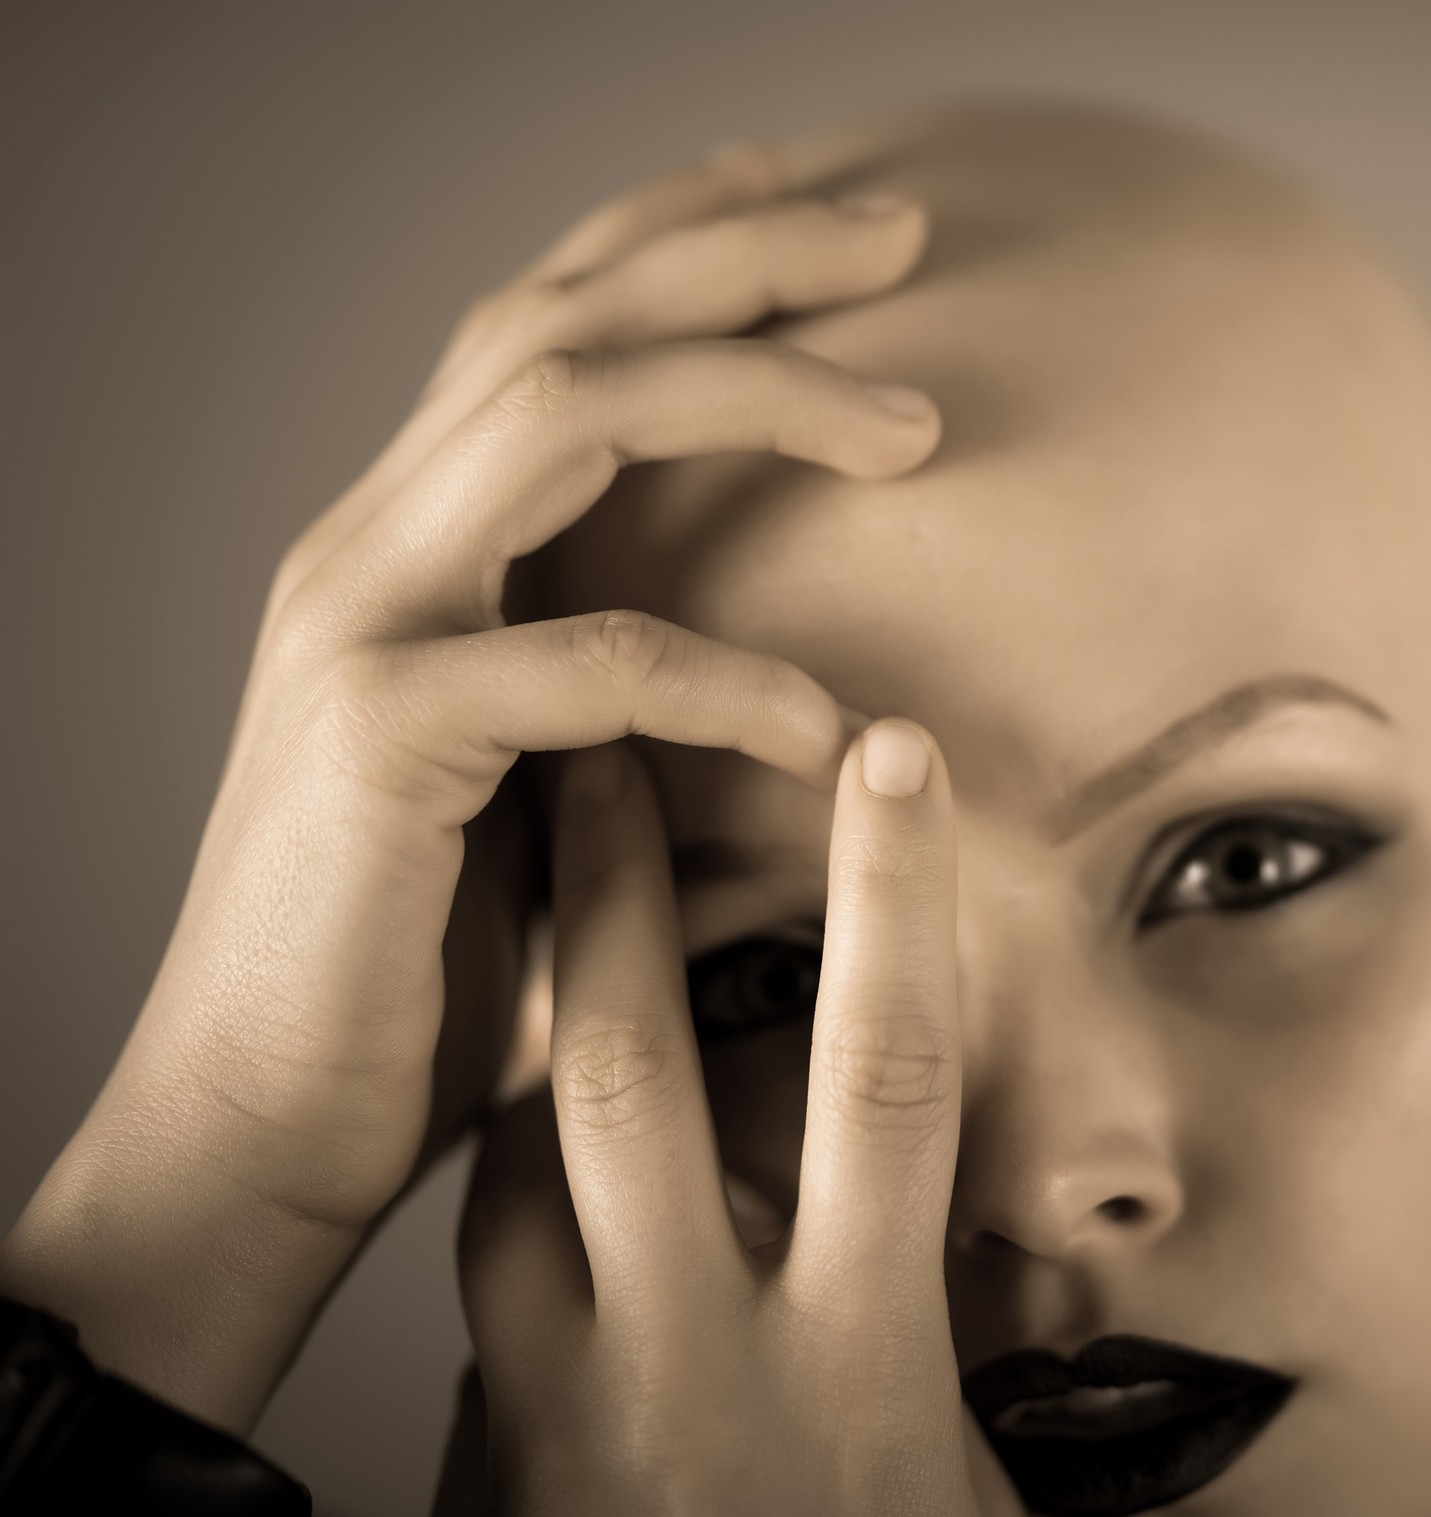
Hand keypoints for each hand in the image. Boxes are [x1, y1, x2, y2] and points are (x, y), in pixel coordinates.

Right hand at [0, 140, 939, 1432]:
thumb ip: (616, 690)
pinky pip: (587, 662)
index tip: (835, 219)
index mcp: (411, 544)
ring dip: (752, 394)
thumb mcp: (542, 790)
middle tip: (900, 228)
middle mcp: (370, 546)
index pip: (544, 324)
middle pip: (557, 315)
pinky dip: (726, 677)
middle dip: (738, 254)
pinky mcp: (377, 737)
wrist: (263, 1130)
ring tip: (915, 427)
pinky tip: (829, 727)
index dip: (682, 244)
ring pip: (558, 413)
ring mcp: (359, 624)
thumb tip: (792, 657)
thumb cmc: (424, 972)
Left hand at [427, 735, 1029, 1516]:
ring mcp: (570, 1404)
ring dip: (538, 1037)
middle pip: (639, 1074)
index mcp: (856, 1349)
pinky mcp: (490, 1465)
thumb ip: (926, 1348)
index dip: (888, 904)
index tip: (889, 760)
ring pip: (523, 1168)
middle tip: (598, 745)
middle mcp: (698, 1351)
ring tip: (538, 921)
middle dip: (617, 893)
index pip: (882, 1080)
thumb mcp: (954, 1492)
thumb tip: (930, 1250)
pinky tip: (554, 1194)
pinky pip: (495, 1298)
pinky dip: (526, 1224)